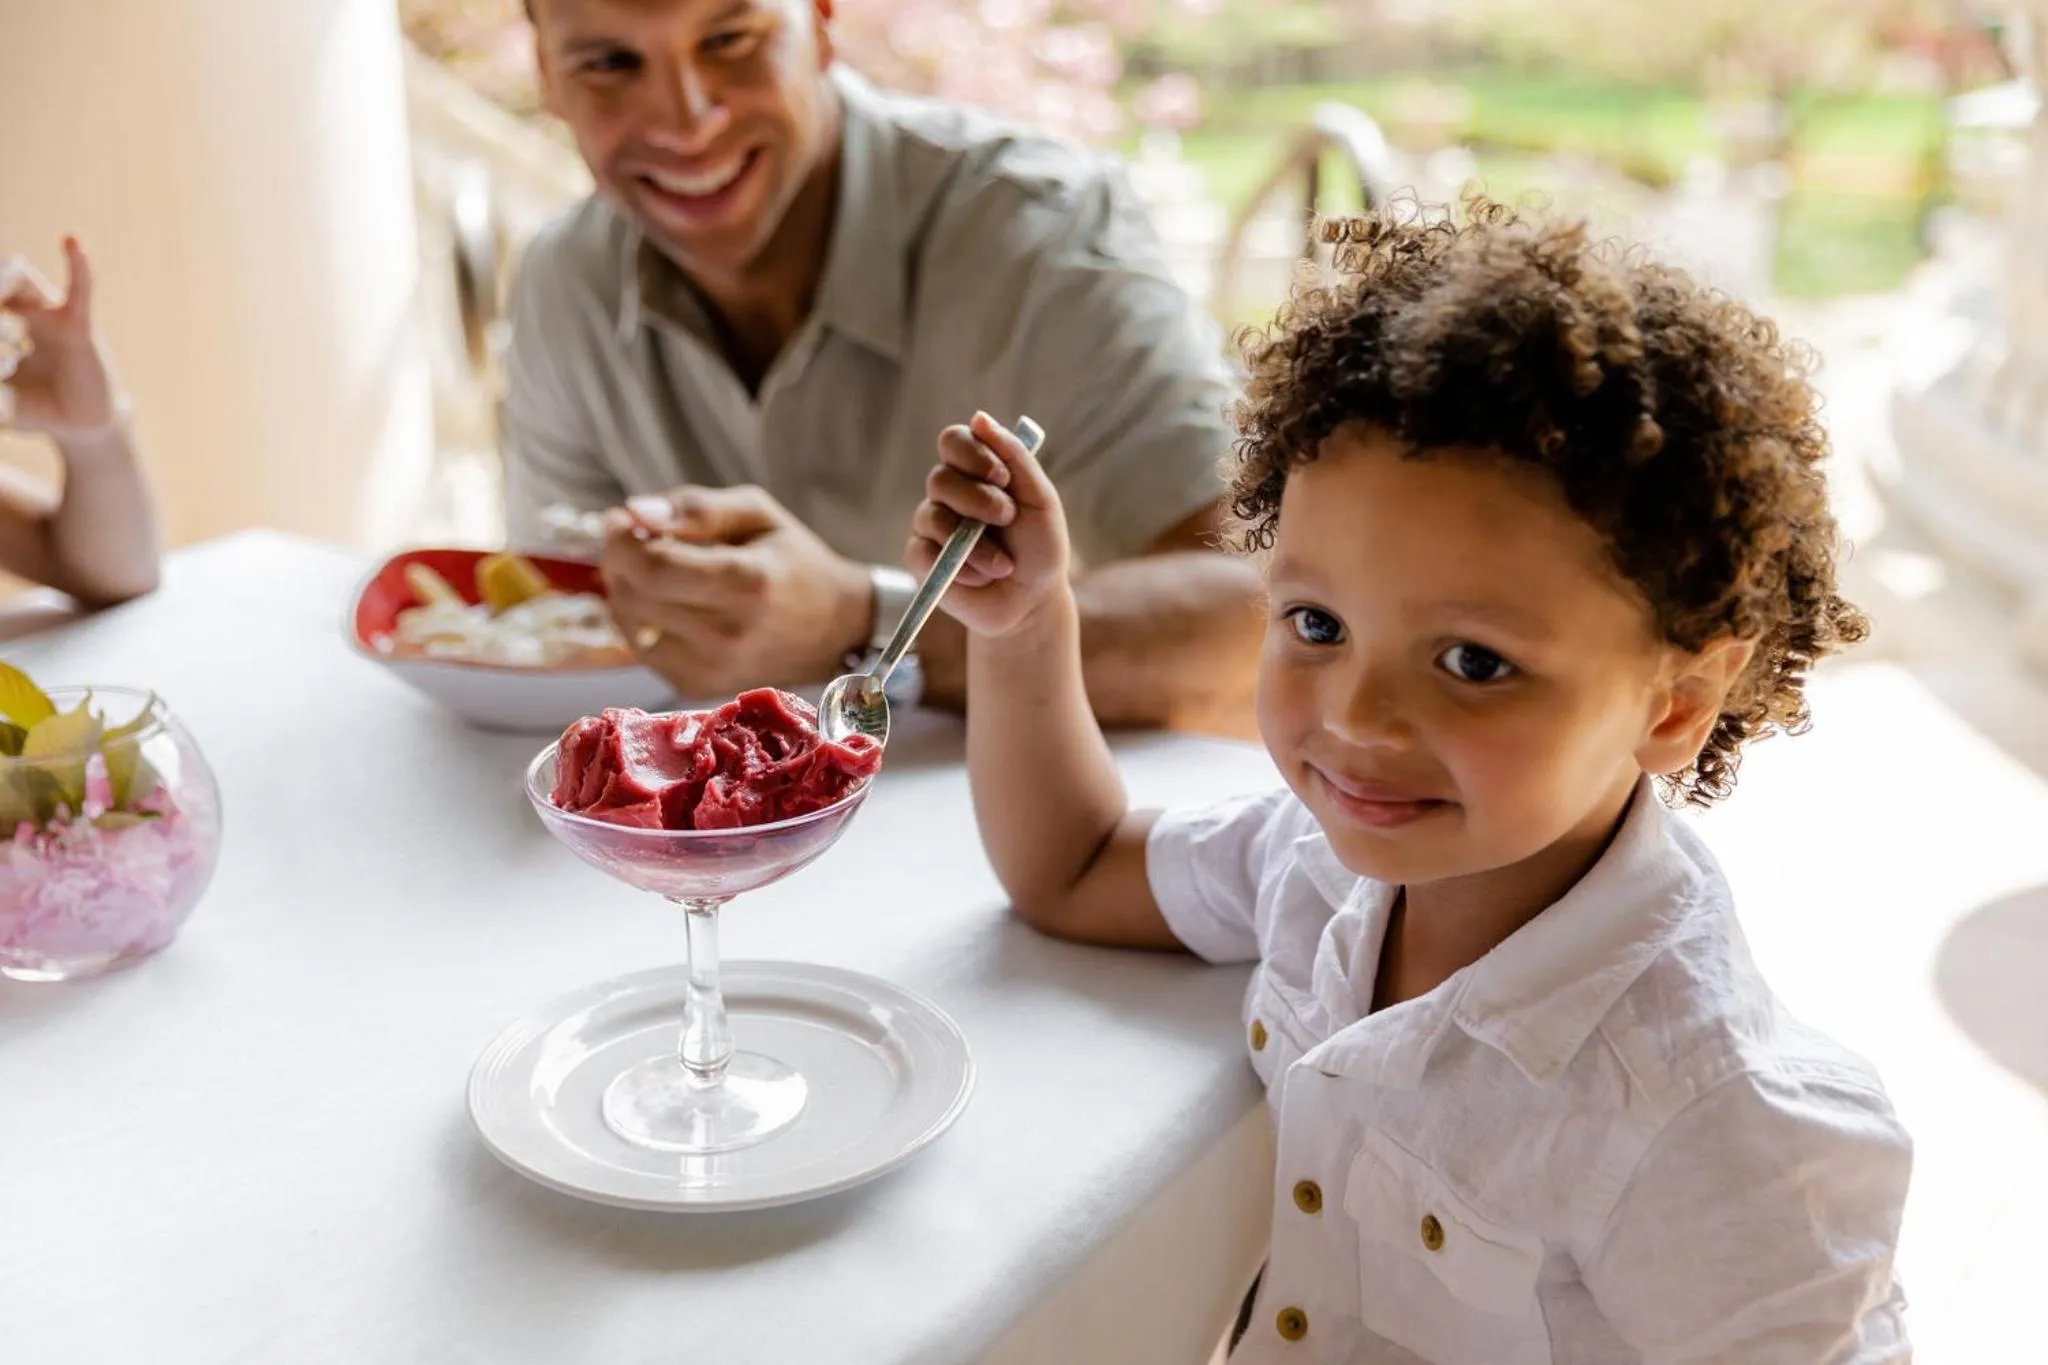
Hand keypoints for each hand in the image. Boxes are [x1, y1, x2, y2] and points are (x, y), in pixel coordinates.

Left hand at [0, 238, 122, 440]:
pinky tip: (72, 242)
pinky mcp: (81, 326)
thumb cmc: (36, 408)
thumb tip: (3, 365)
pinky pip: (81, 290)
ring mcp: (50, 316)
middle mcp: (20, 314)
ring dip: (4, 277)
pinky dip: (79, 266)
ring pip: (22, 282)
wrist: (80, 426)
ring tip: (5, 271)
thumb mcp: (2, 402)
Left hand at [599, 483, 872, 695]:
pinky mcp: (698, 687)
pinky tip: (667, 605)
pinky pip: (641, 650)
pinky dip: (641, 622)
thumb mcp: (758, 514)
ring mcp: (712, 668)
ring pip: (629, 624)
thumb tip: (635, 511)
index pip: (652, 567)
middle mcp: (728, 634)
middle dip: (619, 561)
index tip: (621, 520)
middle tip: (635, 542)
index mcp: (746, 582)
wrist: (836, 630)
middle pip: (634, 595)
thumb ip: (697, 508)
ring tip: (654, 572)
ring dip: (626, 591)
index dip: (622, 541)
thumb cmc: (794, 562)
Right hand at [908, 411, 1071, 637]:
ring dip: (975, 544)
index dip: (973, 454)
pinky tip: (980, 579)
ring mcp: (931, 525)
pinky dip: (960, 568)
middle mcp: (949, 494)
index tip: (1002, 477)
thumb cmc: (1039, 548)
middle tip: (1007, 520)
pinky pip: (925, 552)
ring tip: (1002, 564)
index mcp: (976, 472)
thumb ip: (1015, 456)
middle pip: (940, 478)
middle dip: (978, 501)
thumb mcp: (1039, 499)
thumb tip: (980, 417)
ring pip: (932, 517)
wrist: (1032, 601)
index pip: (954, 441)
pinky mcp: (920, 559)